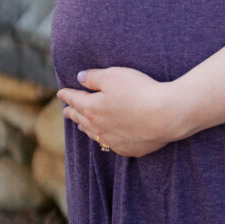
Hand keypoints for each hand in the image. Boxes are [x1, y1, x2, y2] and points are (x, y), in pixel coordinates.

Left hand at [58, 67, 180, 157]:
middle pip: (81, 119)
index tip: (60, 93)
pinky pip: (110, 143)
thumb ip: (94, 77)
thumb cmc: (138, 91)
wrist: (164, 115)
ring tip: (80, 125)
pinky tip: (105, 137)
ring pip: (93, 134)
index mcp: (92, 108)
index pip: (75, 100)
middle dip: (72, 113)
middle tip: (66, 111)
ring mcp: (112, 140)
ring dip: (85, 127)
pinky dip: (103, 138)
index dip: (67, 95)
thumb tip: (79, 78)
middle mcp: (98, 127)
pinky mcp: (128, 148)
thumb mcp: (114, 76)